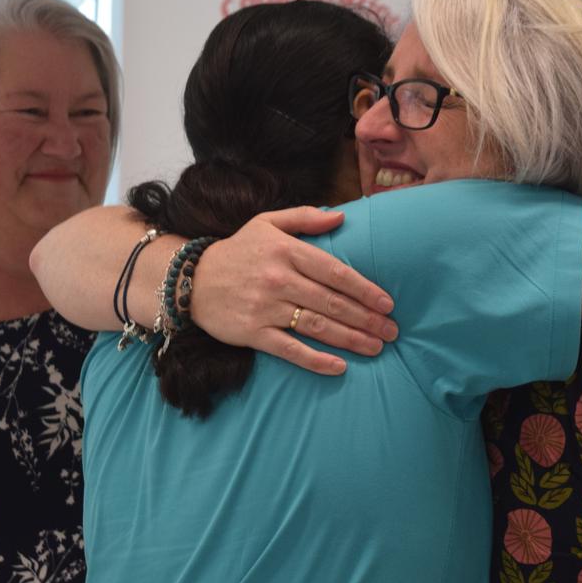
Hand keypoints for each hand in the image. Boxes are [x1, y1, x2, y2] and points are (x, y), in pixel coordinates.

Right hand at [190, 207, 397, 375]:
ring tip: (376, 348)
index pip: (336, 272)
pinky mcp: (253, 333)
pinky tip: (339, 367)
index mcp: (287, 251)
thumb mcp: (267, 223)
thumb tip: (343, 216)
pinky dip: (316, 360)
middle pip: (332, 302)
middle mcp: (279, 279)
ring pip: (317, 326)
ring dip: (351, 339)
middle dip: (366, 319)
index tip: (387, 304)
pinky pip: (290, 349)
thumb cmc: (237, 251)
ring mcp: (265, 307)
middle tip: (391, 332)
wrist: (190, 280)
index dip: (365, 289)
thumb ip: (305, 218)